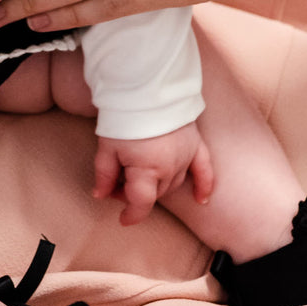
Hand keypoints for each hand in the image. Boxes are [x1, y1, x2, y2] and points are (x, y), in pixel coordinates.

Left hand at [93, 123, 213, 226]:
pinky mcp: (196, 144)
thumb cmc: (124, 117)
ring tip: (139, 175)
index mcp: (148, 170)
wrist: (146, 87)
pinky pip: (205, 170)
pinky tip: (202, 199)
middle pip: (155, 193)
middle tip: (118, 181)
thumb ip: (105, 175)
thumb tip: (100, 195)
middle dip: (136, 193)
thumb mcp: (107, 147)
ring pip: (173, 183)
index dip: (131, 214)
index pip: (142, 203)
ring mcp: (186, 156)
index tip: (122, 218)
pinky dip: (204, 185)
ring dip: (157, 186)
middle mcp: (170, 167)